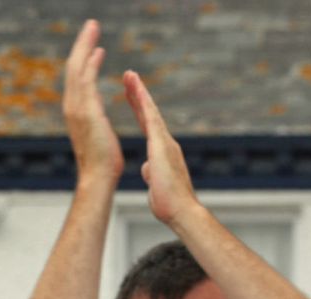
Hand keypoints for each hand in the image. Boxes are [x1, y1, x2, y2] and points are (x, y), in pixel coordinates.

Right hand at [61, 20, 121, 186]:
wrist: (97, 178)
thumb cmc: (101, 162)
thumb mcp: (97, 133)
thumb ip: (94, 117)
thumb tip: (96, 109)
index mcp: (76, 111)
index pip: (78, 78)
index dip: (84, 58)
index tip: (94, 45)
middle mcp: (72, 106)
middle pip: (74, 67)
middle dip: (82, 44)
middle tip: (92, 24)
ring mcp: (76, 109)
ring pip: (77, 69)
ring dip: (85, 46)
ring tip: (93, 27)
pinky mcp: (86, 111)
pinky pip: (87, 81)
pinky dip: (91, 64)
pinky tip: (99, 50)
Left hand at [123, 70, 198, 227]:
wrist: (182, 212)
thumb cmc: (169, 204)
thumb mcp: (156, 184)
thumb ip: (152, 173)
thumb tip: (147, 168)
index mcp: (161, 151)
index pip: (147, 125)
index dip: (138, 109)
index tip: (130, 95)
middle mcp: (165, 142)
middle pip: (148, 113)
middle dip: (137, 94)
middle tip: (128, 76)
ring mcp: (165, 141)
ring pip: (150, 111)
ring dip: (139, 92)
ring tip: (129, 74)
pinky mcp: (161, 144)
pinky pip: (151, 118)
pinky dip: (143, 103)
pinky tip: (136, 90)